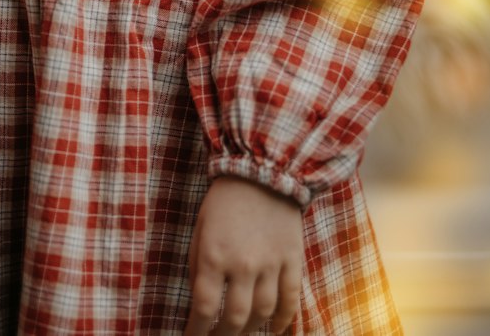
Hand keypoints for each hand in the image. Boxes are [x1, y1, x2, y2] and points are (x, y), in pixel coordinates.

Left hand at [183, 176, 302, 334]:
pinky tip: (275, 330)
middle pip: (234, 318)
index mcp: (213, 254)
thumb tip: (200, 302)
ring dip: (250, 330)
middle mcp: (243, 264)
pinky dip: (283, 321)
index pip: (204, 307)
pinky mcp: (293, 259)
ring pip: (262, 313)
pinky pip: (290, 300)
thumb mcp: (200, 228)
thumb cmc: (224, 200)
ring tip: (240, 334)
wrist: (262, 170)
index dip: (196, 331)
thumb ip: (198, 265)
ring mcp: (271, 263)